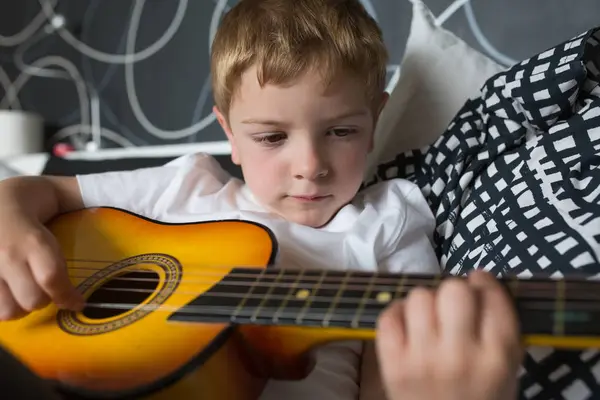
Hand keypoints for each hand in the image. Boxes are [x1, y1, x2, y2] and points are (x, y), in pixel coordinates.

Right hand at [0, 208, 83, 320]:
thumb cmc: (30, 200)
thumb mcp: (58, 202)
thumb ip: (84, 208)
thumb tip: (120, 207)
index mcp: (32, 239)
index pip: (52, 278)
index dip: (68, 296)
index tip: (79, 302)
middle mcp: (6, 254)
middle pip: (32, 300)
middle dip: (46, 300)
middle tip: (49, 291)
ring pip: (8, 310)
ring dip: (21, 307)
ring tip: (26, 294)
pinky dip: (2, 305)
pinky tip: (8, 294)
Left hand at [375, 270, 522, 399]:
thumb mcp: (508, 372)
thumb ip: (501, 332)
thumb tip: (483, 285)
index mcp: (496, 358)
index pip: (492, 299)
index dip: (485, 283)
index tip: (479, 282)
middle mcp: (460, 355)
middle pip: (454, 290)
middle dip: (455, 291)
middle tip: (453, 305)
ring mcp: (422, 359)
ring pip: (419, 297)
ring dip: (425, 302)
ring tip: (429, 318)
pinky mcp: (392, 364)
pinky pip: (388, 317)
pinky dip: (396, 315)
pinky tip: (406, 326)